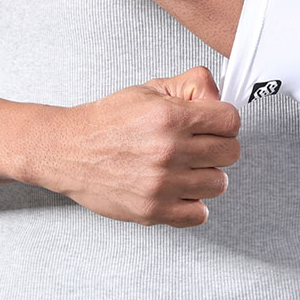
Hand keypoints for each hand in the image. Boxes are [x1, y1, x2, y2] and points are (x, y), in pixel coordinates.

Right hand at [41, 66, 241, 227]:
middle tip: (201, 146)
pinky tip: (178, 189)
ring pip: (219, 184)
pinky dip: (193, 204)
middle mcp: (168, 151)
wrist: (69, 150)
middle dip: (219, 146)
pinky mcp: (153, 210)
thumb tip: (218, 96)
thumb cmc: (106, 122)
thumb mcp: (149, 90)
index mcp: (170, 117)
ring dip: (206, 175)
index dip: (225, 121)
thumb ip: (189, 86)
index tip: (215, 124)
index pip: (230, 121)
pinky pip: (199, 214)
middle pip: (230, 153)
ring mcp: (162, 183)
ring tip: (186, 168)